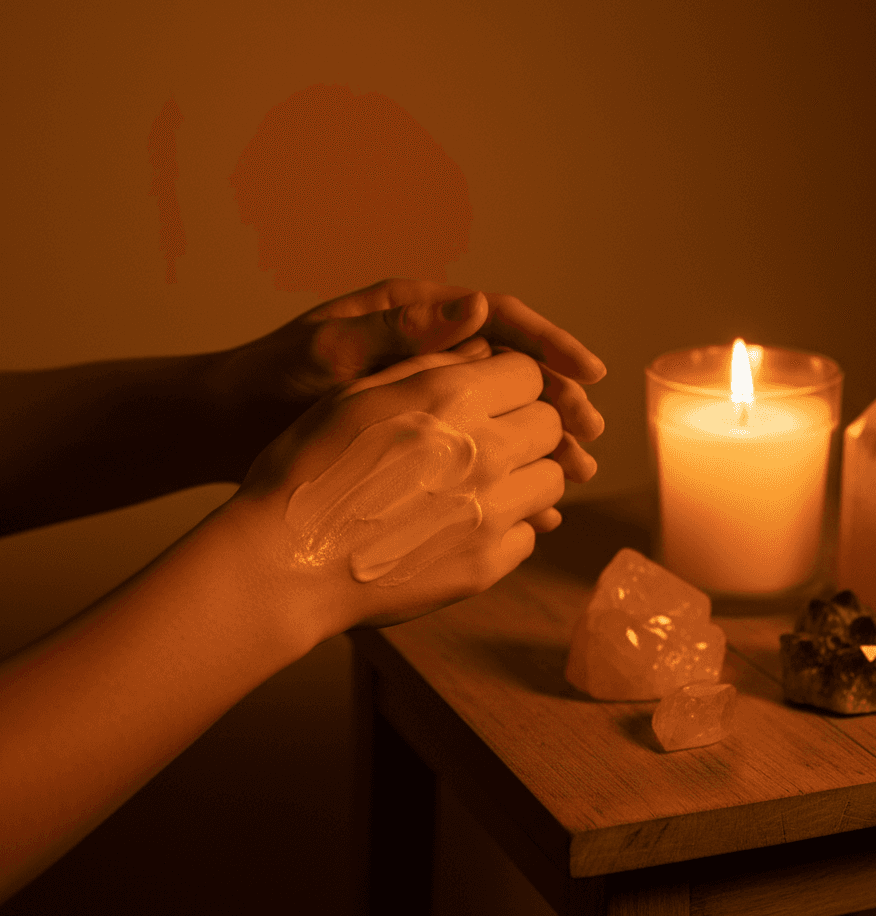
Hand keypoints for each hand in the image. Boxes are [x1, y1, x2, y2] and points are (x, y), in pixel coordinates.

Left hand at [210, 279, 604, 484]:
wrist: (223, 428)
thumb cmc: (267, 380)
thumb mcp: (330, 352)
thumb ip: (401, 331)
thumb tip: (477, 306)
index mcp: (415, 316)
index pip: (497, 321)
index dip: (548, 344)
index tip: (588, 372)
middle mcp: (428, 353)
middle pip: (510, 372)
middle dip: (554, 401)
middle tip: (589, 434)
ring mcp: (423, 397)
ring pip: (498, 416)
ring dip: (538, 442)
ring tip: (577, 473)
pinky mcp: (414, 437)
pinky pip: (471, 453)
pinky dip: (500, 475)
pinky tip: (529, 505)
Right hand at [232, 350, 565, 637]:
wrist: (282, 565)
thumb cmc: (307, 469)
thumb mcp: (357, 394)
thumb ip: (429, 366)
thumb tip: (485, 350)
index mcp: (453, 400)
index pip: (529, 372)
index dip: (510, 380)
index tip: (491, 393)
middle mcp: (486, 454)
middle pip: (550, 424)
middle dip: (526, 422)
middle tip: (488, 436)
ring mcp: (492, 516)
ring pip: (552, 479)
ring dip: (526, 473)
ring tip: (480, 480)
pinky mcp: (487, 566)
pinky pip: (528, 533)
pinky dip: (507, 525)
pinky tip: (465, 523)